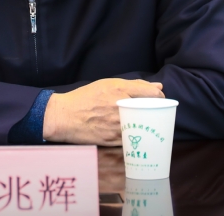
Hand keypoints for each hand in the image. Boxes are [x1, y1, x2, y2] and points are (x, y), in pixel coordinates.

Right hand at [42, 78, 163, 145]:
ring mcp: (117, 124)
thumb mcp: (106, 84)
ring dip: (147, 124)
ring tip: (142, 121)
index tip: (159, 99)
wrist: (64, 117)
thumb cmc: (84, 98)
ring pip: (144, 125)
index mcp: (118, 89)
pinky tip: (133, 131)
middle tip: (153, 111)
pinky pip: (133, 137)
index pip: (151, 93)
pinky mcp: (114, 139)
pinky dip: (136, 134)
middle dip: (155, 110)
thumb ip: (134, 84)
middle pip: (150, 109)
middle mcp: (120, 106)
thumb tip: (158, 86)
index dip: (159, 96)